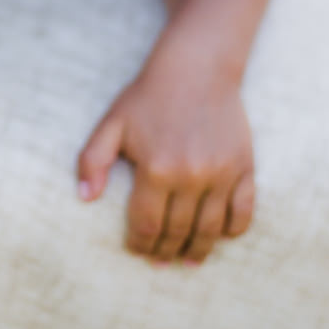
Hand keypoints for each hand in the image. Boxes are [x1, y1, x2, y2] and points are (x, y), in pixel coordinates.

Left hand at [76, 52, 255, 263]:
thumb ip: (92, 159)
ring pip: (210, 229)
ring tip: (188, 260)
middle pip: (177, 232)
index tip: (135, 249)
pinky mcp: (245, 167)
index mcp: (156, 169)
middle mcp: (191, 176)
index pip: (146, 225)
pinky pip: (243, 212)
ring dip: (198, 250)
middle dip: (165, 252)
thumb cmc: (149, 95)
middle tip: (159, 262)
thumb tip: (84, 198)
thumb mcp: (112, 122)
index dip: (139, 244)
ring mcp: (221, 174)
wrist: (198, 66)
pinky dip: (232, 230)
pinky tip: (220, 236)